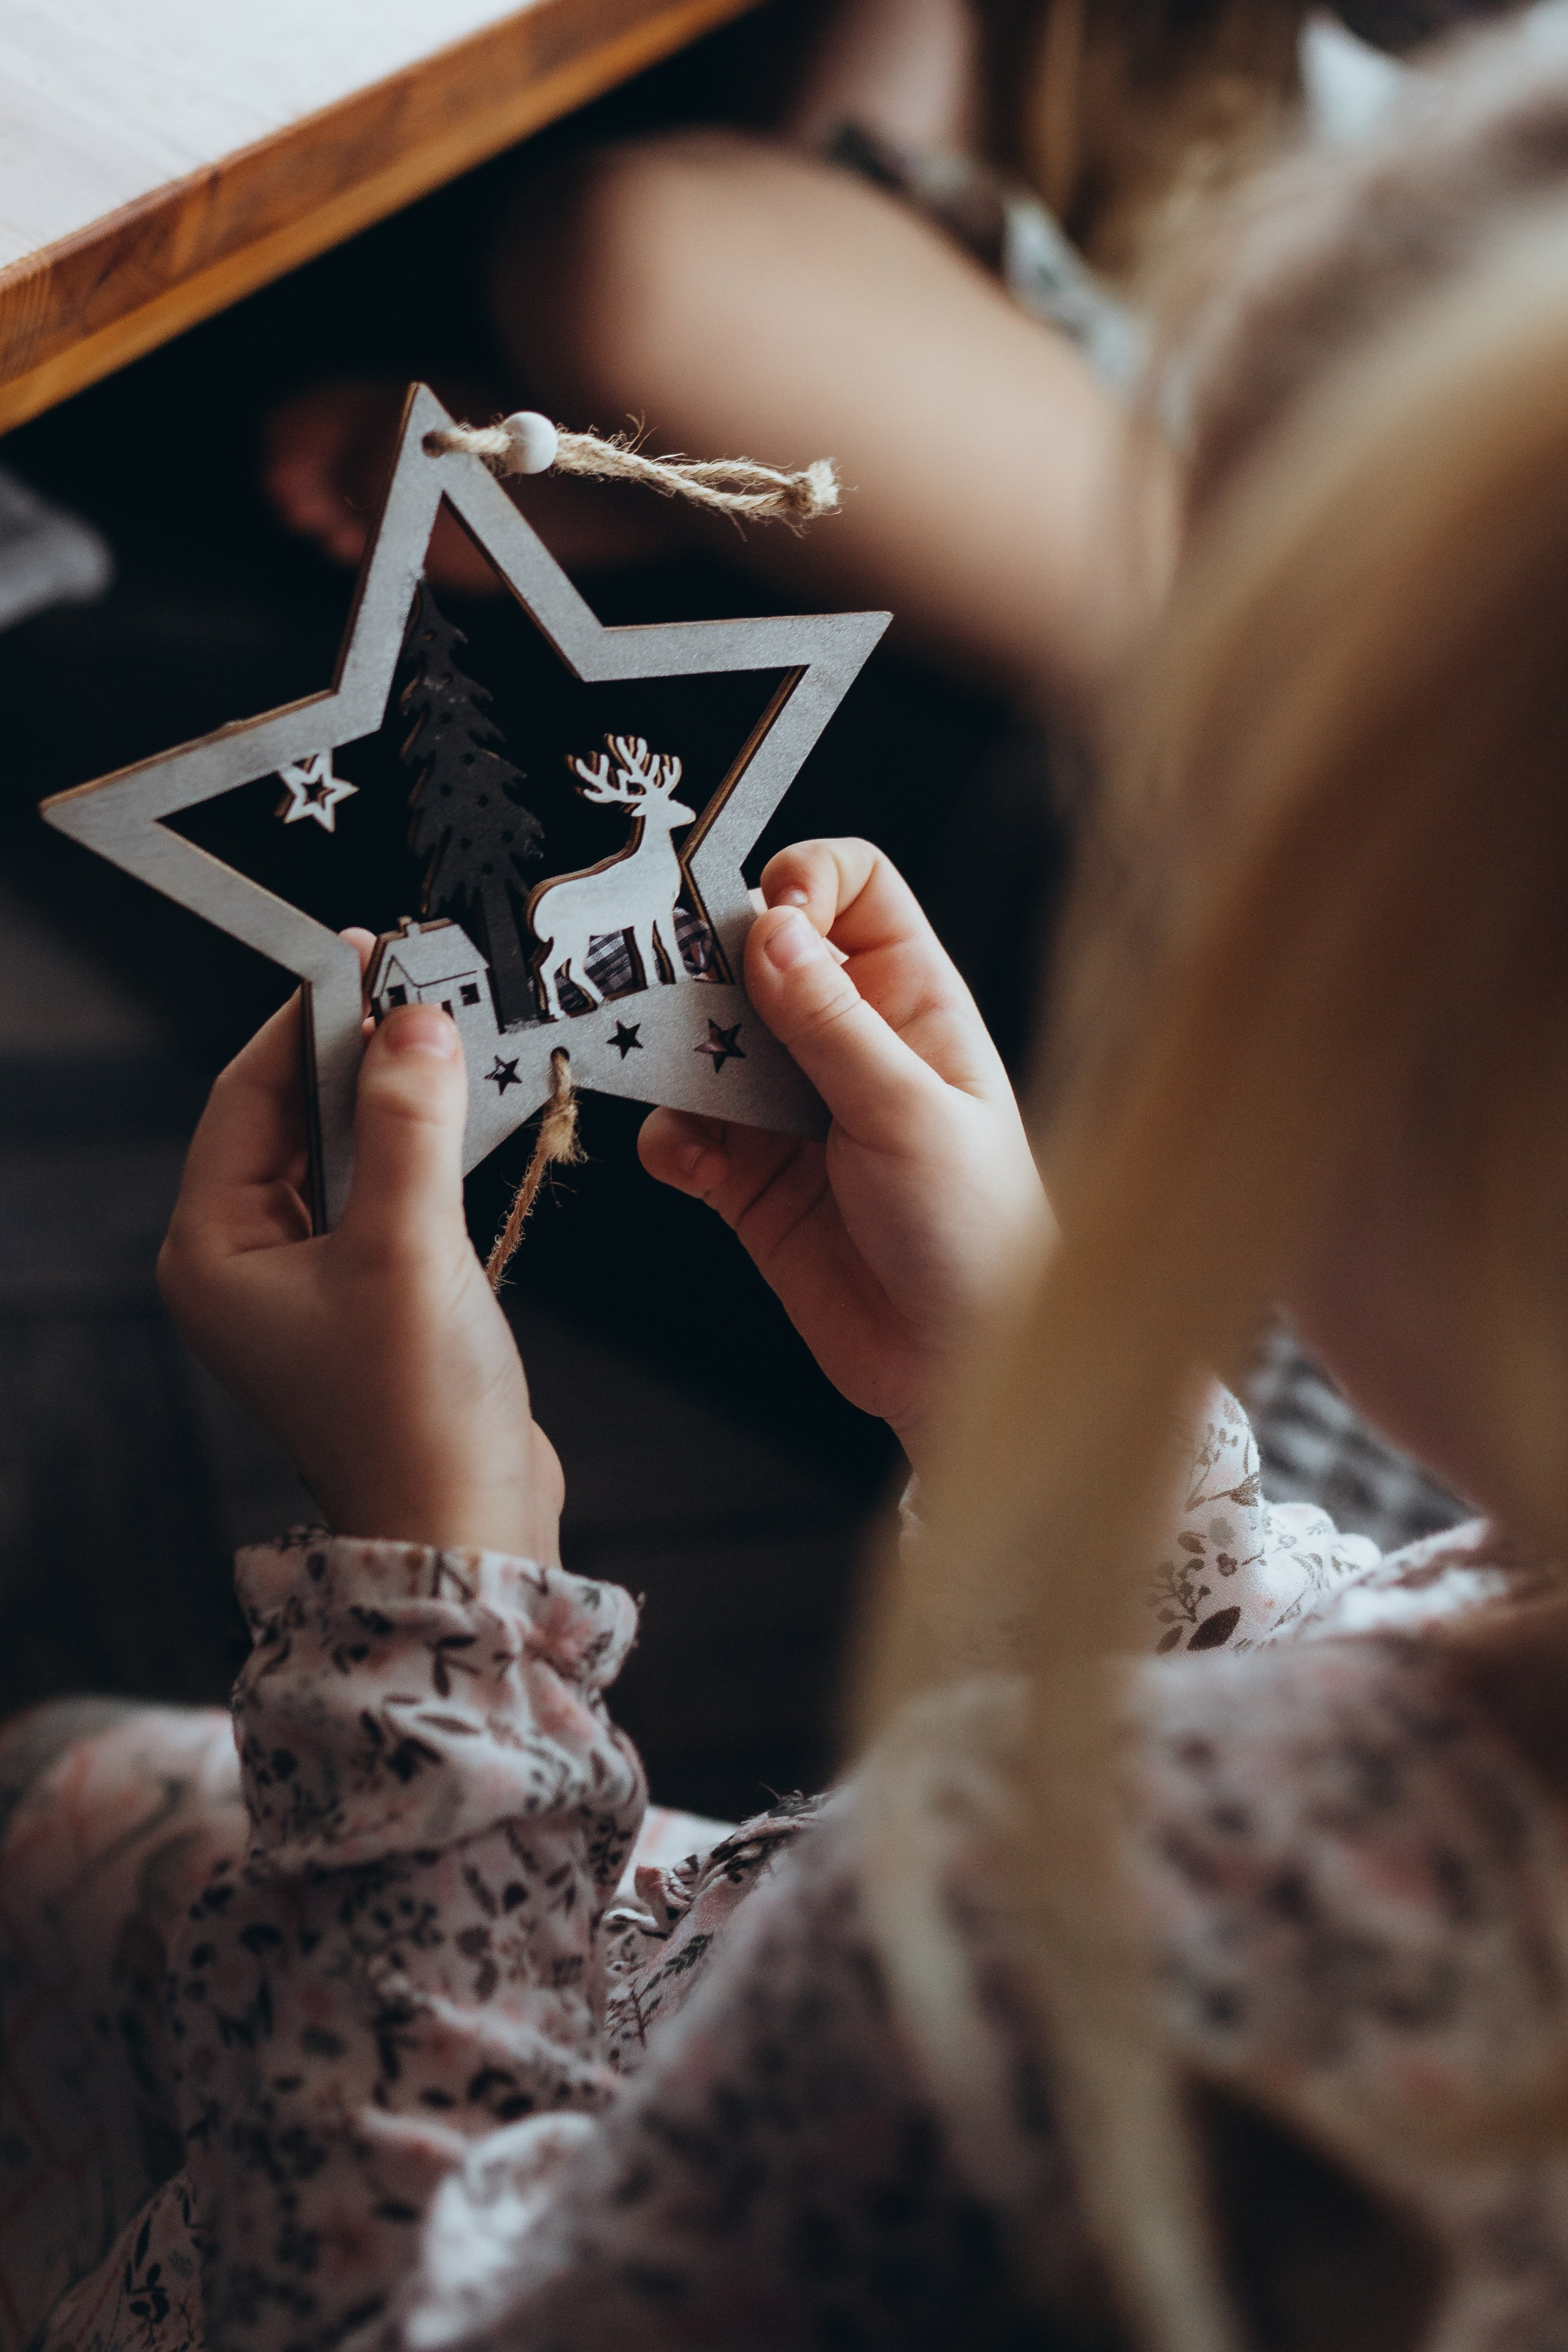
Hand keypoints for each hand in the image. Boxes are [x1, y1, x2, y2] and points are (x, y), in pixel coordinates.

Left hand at [158, 940, 561, 1558]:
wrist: (467, 1530)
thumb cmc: (415, 1412)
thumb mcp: (409, 1248)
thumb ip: (408, 1123)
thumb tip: (415, 1018)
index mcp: (212, 1250)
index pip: (248, 1095)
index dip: (308, 1019)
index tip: (368, 954)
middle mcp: (244, 1263)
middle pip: (291, 1117)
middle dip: (355, 1052)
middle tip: (421, 984)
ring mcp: (305, 1284)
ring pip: (342, 1154)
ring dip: (394, 1099)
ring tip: (451, 1035)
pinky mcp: (367, 1300)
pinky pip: (382, 1195)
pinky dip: (419, 1151)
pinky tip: (462, 1115)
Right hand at [639, 841, 1048, 1472]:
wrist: (961, 1363)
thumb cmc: (978, 1231)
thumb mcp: (908, 1110)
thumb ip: (830, 1020)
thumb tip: (769, 926)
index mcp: (911, 1004)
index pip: (853, 892)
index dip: (804, 883)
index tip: (765, 919)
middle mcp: (848, 1046)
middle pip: (757, 959)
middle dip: (708, 970)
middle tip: (677, 997)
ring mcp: (795, 1113)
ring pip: (708, 1047)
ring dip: (679, 1057)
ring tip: (679, 1086)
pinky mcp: (754, 1182)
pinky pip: (688, 1136)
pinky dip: (672, 1140)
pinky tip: (689, 1161)